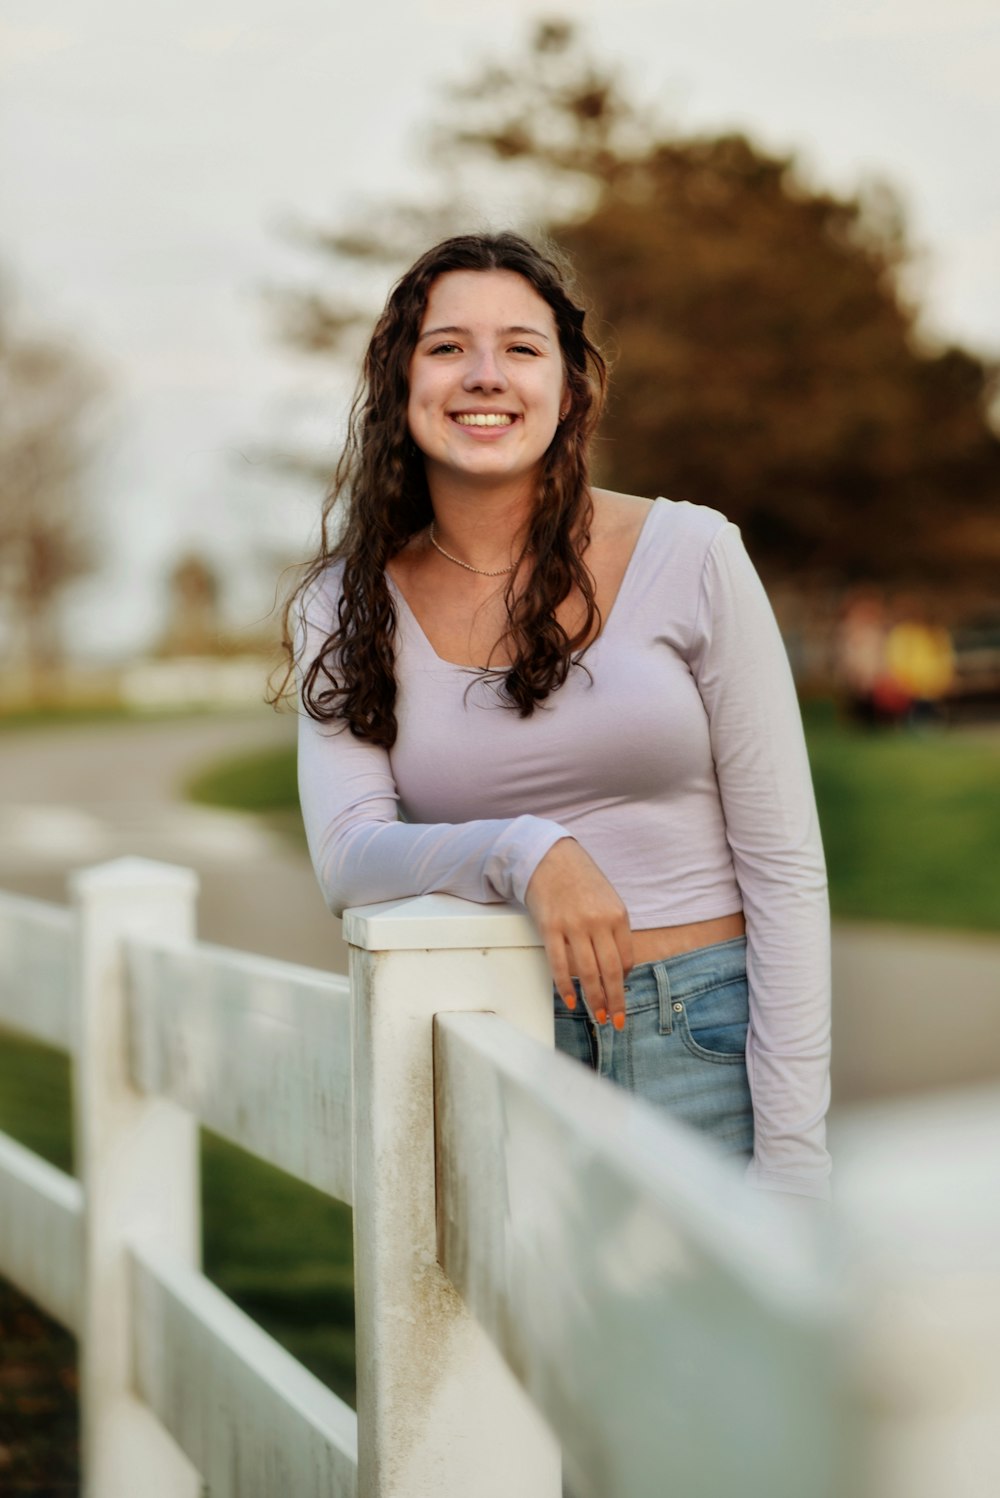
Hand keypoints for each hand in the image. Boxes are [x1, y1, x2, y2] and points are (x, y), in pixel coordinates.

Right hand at [524, 838, 633, 1028]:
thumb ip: (613, 929)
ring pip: (588, 973)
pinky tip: (570, 1000)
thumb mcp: (607, 899)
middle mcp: (598, 922)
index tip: (620, 995)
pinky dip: (566, 986)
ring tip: (598, 1017)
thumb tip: (616, 965)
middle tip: (617, 1022)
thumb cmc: (580, 880)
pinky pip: (560, 964)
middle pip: (611, 971)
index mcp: (617, 915)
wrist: (550, 857)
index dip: (624, 981)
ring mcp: (574, 926)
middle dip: (616, 1001)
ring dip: (594, 1000)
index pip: (626, 959)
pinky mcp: (551, 928)